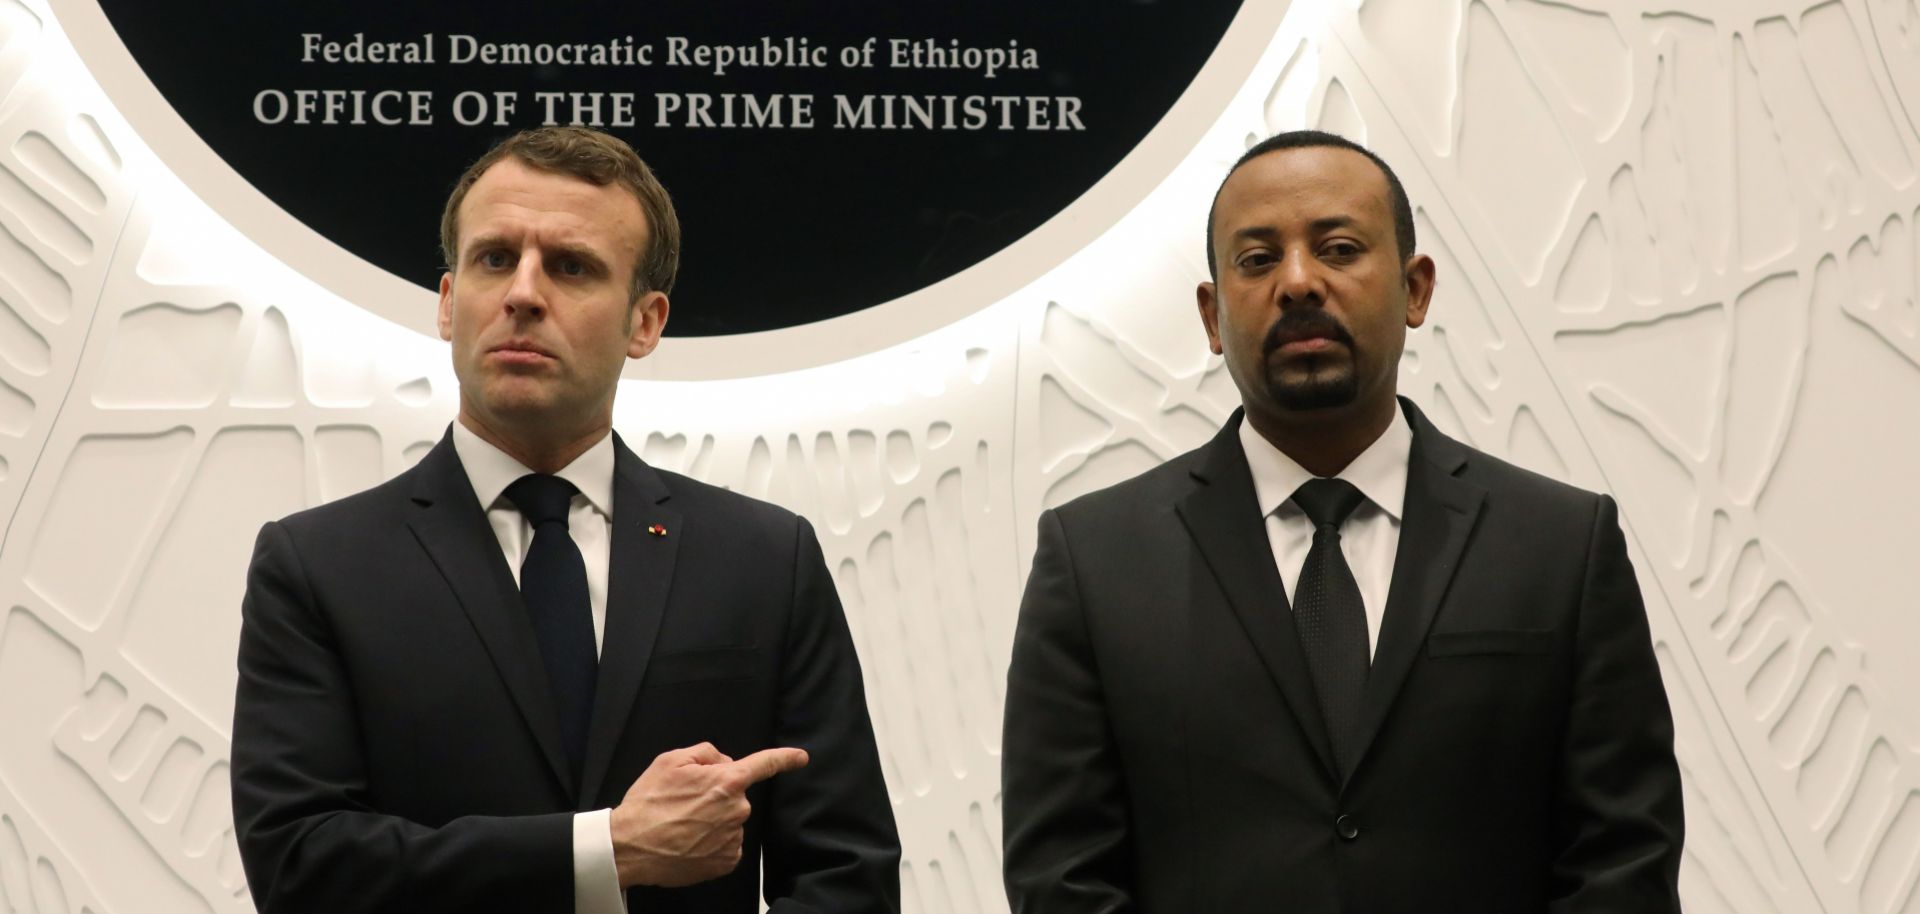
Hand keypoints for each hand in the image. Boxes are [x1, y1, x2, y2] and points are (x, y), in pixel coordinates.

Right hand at [610, 742, 809, 887]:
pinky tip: (689, 841)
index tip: (801, 757)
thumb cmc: (649, 803)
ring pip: (730, 821)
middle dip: (717, 794)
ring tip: (682, 824)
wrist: (630, 847)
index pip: (765, 764)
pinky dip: (712, 842)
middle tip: (684, 803)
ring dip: (712, 820)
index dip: (785, 758)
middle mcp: (737, 810)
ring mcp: (733, 838)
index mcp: (727, 781)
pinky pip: (727, 844)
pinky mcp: (727, 861)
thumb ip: (705, 753)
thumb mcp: (670, 761)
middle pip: (735, 795)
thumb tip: (723, 762)